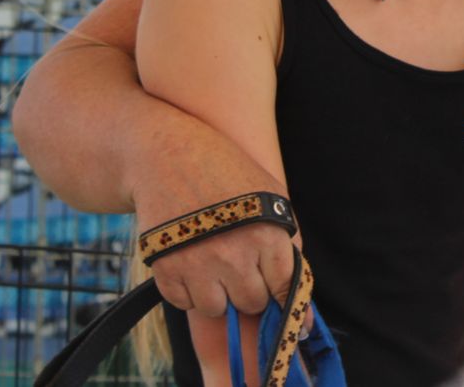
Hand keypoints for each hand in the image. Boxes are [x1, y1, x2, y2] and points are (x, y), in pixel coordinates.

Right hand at [131, 138, 297, 317]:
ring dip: (218, 292)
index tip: (274, 289)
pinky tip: (190, 260)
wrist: (169, 154)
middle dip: (250, 288)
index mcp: (267, 236)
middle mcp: (234, 256)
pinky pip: (183, 303)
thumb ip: (287, 243)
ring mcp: (198, 265)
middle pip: (252, 303)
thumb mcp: (271, 195)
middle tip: (240, 263)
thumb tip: (298, 301)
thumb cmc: (226, 172)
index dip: (280, 290)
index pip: (284, 289)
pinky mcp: (165, 269)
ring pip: (217, 309)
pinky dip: (188, 290)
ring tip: (213, 261)